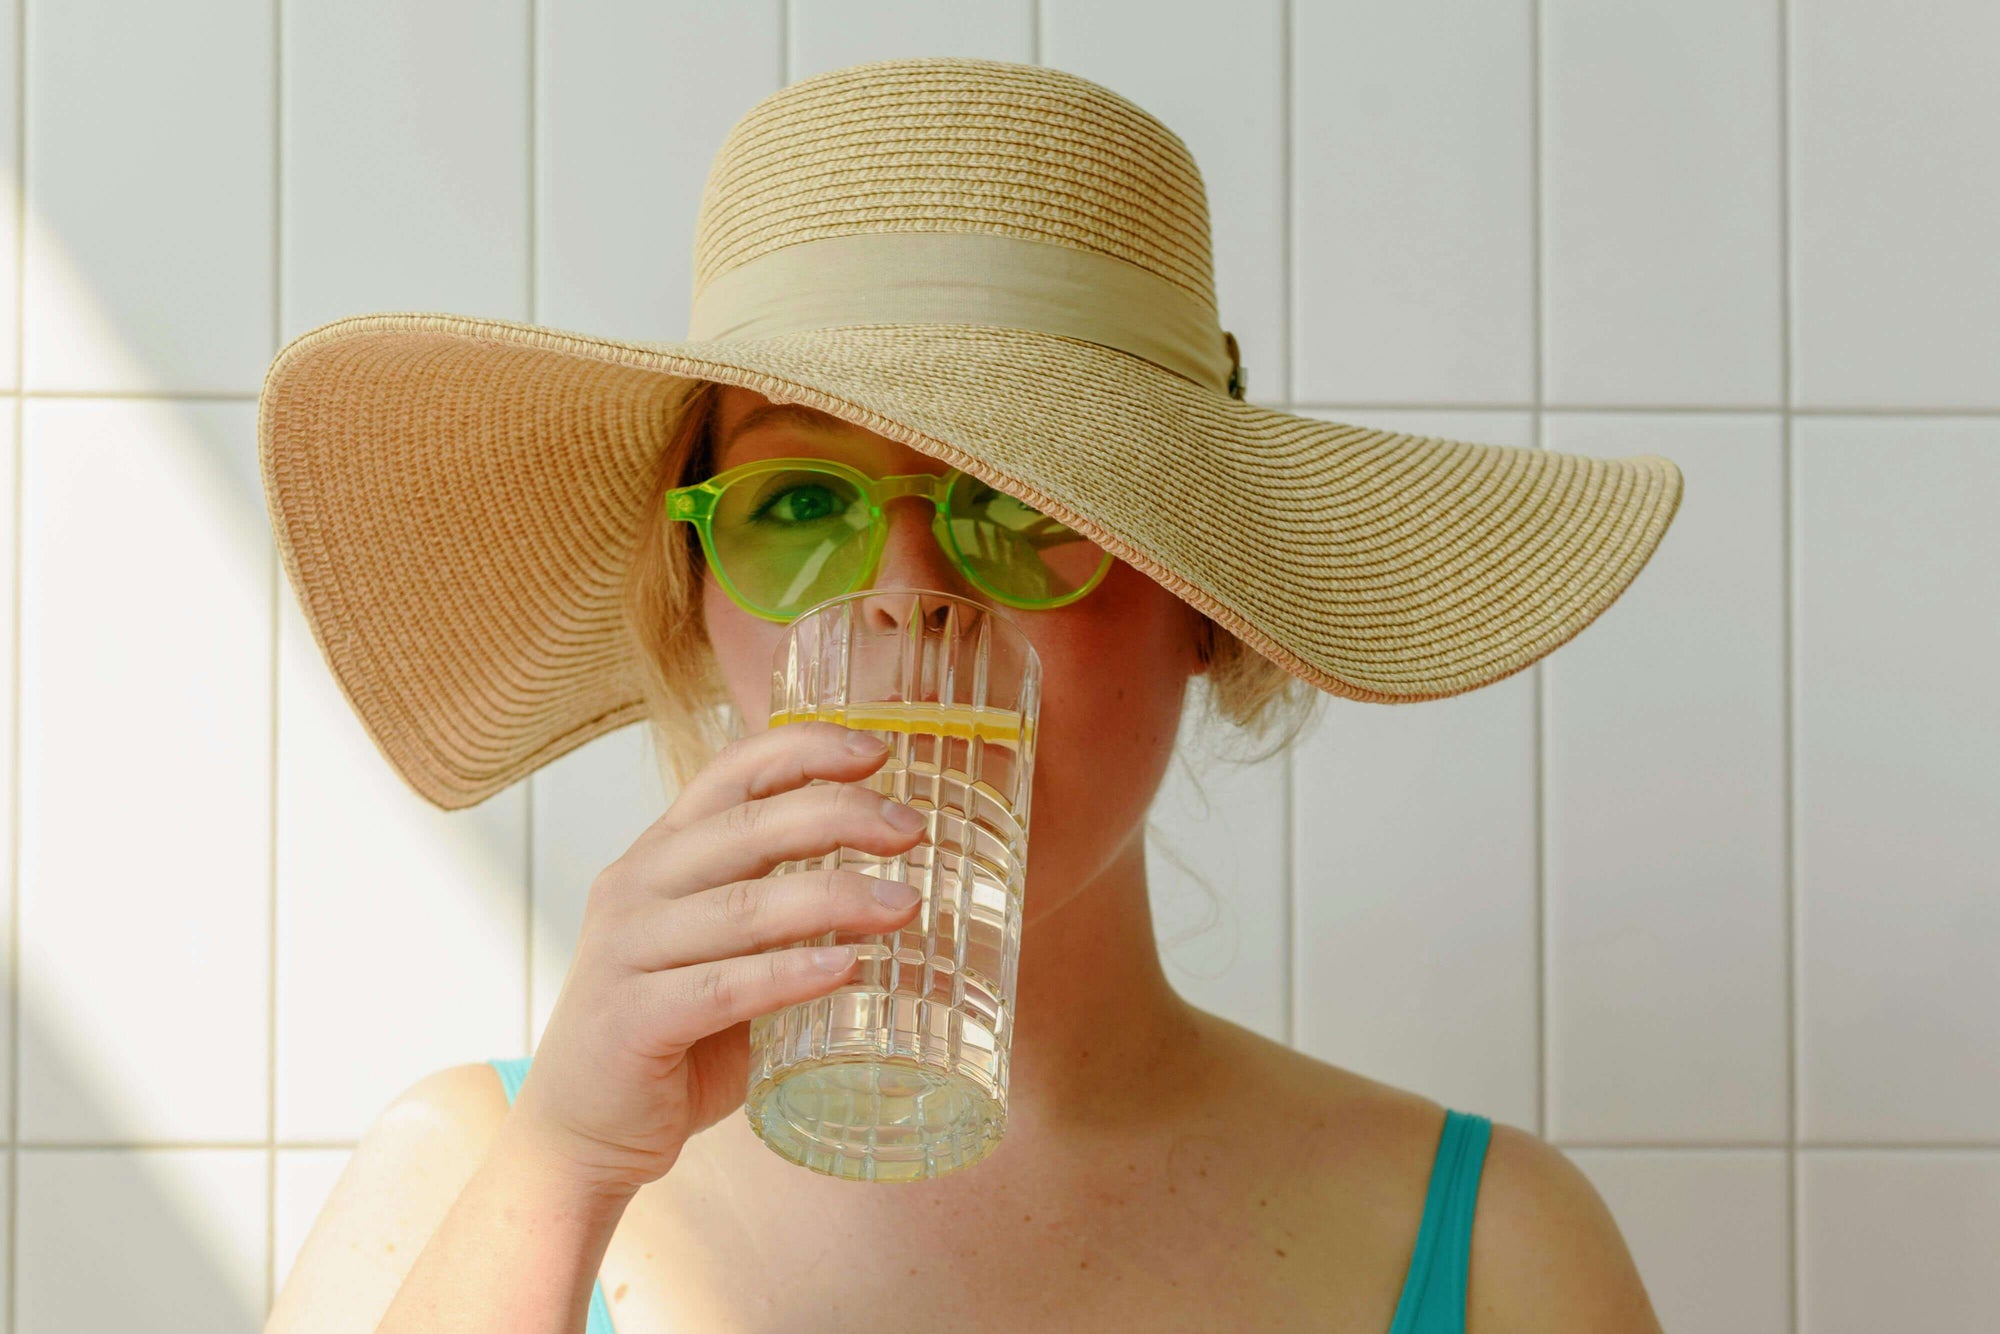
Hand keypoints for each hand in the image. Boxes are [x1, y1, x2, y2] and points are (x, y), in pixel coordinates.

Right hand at [500, 720, 925, 1198]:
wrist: (582, 1132)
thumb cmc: (673, 1036)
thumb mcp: (726, 952)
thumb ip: (781, 913)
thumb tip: (894, 886)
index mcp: (661, 854)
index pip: (731, 772)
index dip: (804, 750)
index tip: (878, 752)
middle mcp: (636, 886)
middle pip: (749, 825)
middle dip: (840, 816)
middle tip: (912, 829)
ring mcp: (626, 950)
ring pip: (745, 905)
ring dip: (834, 897)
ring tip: (906, 905)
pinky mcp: (630, 1019)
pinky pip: (722, 988)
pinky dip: (789, 974)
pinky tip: (847, 969)